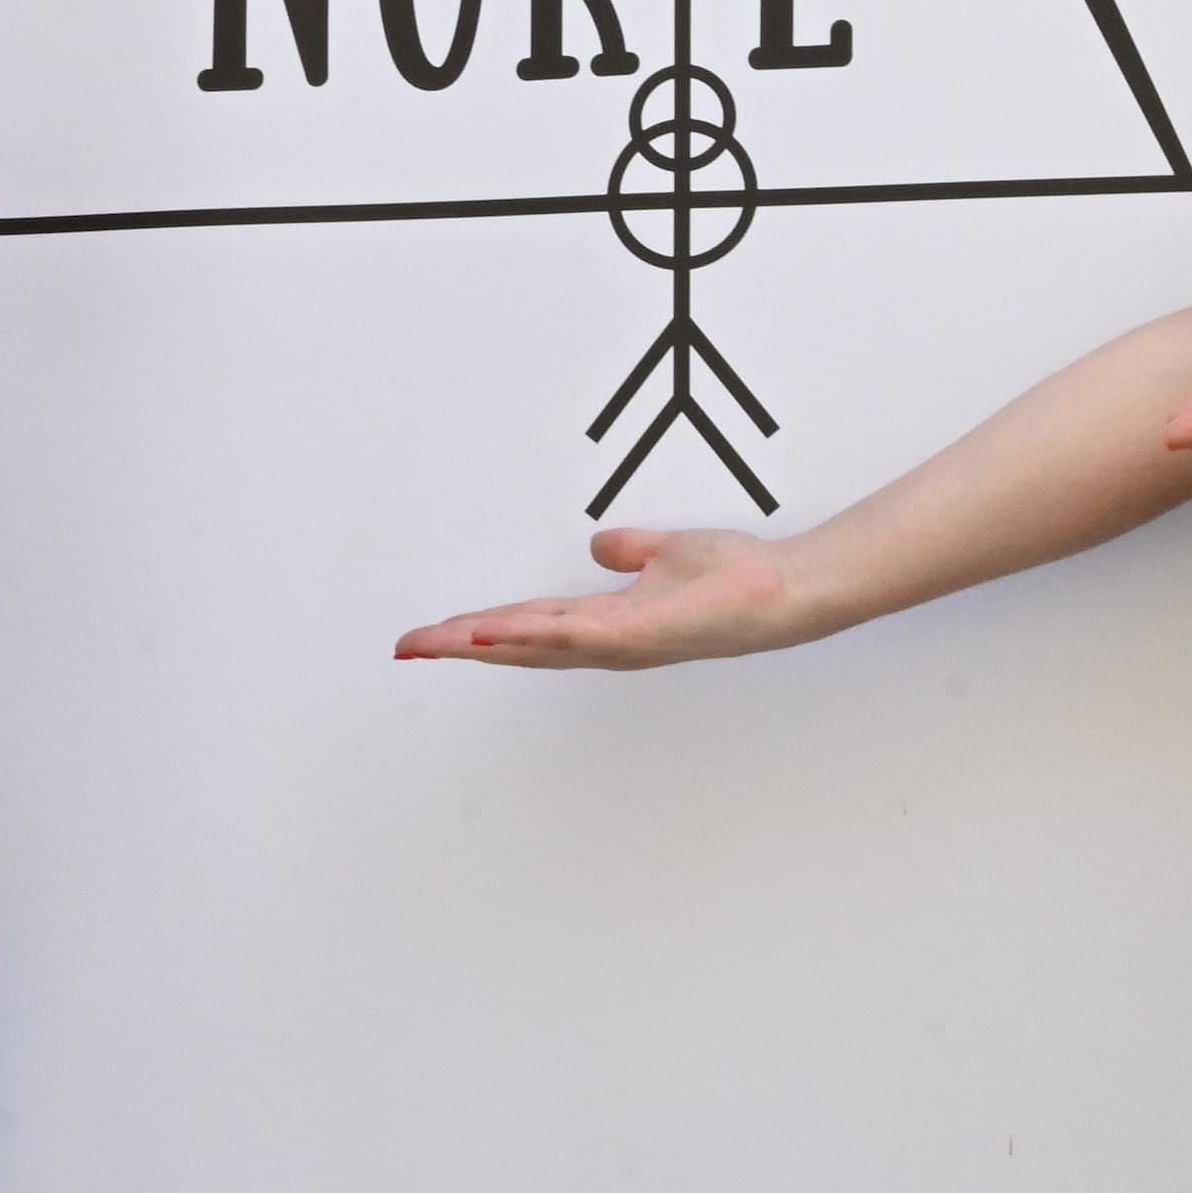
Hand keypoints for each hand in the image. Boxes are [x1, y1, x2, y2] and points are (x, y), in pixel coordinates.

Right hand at [395, 529, 810, 668]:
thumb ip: (632, 552)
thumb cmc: (738, 580)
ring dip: (482, 643)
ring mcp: (621, 642)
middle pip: (517, 646)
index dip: (477, 631)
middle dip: (459, 646)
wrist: (784, 591)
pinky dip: (530, 636)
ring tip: (434, 642)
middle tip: (407, 647)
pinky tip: (494, 634)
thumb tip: (601, 545)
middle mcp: (606, 641)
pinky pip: (574, 636)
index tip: (432, 634)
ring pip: (535, 645)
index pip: (527, 629)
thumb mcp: (669, 554)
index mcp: (605, 623)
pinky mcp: (641, 633)